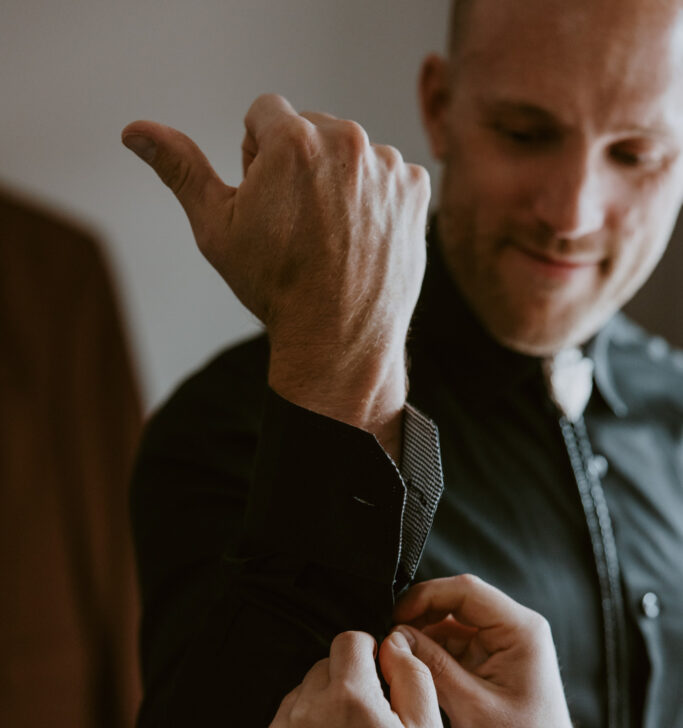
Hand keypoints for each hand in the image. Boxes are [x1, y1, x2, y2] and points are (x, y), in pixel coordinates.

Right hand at [122, 95, 430, 455]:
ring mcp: (387, 165)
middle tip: (297, 226)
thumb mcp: (216, 228)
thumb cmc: (273, 287)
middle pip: (310, 128)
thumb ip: (180, 168)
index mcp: (294, 139)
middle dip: (298, 164)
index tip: (266, 200)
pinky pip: (387, 176)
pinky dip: (374, 200)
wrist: (338, 340)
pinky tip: (360, 239)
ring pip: (350, 153)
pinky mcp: (415, 189)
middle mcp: (347, 140)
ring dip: (338, 181)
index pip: (264, 112)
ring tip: (330, 237)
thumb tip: (135, 130)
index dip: (255, 156)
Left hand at [245, 630, 443, 727]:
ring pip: (298, 699)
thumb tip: (392, 645)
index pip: (348, 641)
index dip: (368, 653)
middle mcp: (306, 712)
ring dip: (319, 712)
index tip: (375, 675)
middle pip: (321, 669)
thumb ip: (412, 676)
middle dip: (344, 685)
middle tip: (365, 723)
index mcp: (349, 699)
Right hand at [393, 575, 584, 727]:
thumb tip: (396, 636)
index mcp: (520, 630)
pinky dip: (433, 649)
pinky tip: (414, 665)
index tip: (396, 615)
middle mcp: (514, 628)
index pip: (466, 591)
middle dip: (421, 614)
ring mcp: (502, 642)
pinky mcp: (491, 657)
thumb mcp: (470, 706)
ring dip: (424, 633)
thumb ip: (433, 667)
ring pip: (452, 620)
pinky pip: (455, 640)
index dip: (426, 596)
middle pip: (457, 600)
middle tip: (391, 636)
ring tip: (399, 654)